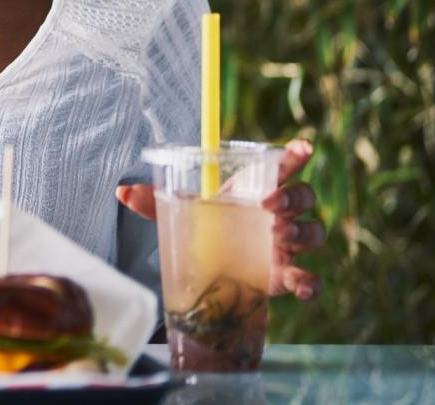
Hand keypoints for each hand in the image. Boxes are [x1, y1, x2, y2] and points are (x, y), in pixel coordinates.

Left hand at [116, 138, 324, 300]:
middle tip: (268, 205)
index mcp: (257, 190)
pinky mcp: (287, 275)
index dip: (295, 155)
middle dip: (292, 197)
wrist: (212, 271)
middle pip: (303, 196)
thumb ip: (153, 201)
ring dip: (302, 232)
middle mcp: (279, 214)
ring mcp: (288, 245)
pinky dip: (312, 283)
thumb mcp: (180, 213)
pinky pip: (311, 278)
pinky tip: (303, 286)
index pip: (283, 167)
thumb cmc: (205, 229)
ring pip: (314, 232)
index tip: (304, 147)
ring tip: (279, 236)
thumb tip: (120, 191)